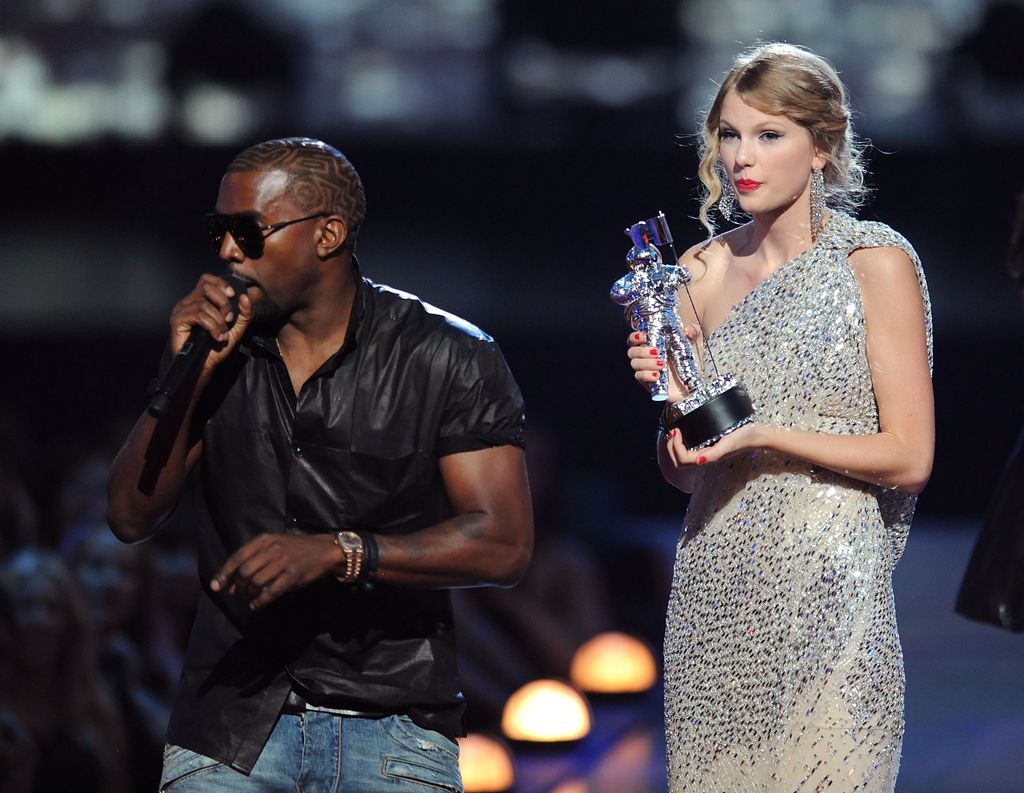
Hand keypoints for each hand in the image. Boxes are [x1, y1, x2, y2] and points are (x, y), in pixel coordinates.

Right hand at [169, 274, 253, 375]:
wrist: (203, 366)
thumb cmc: (217, 347)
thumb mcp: (236, 329)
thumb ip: (245, 314)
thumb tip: (246, 296)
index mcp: (199, 300)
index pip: (206, 279)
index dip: (220, 283)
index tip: (233, 295)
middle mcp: (188, 302)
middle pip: (206, 288)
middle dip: (223, 303)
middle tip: (229, 320)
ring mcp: (181, 310)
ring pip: (203, 304)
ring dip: (218, 320)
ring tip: (223, 334)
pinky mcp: (177, 320)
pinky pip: (197, 315)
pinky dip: (212, 326)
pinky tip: (217, 337)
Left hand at [210, 533, 340, 610]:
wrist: (324, 550)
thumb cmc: (296, 549)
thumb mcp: (274, 545)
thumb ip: (254, 560)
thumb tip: (231, 585)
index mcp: (265, 540)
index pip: (238, 557)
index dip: (224, 573)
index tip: (215, 587)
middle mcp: (272, 549)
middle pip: (245, 572)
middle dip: (238, 587)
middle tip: (238, 595)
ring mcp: (283, 561)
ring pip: (256, 582)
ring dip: (249, 595)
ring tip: (249, 600)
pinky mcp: (293, 575)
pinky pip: (271, 591)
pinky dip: (260, 602)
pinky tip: (256, 606)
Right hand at [626, 330, 698, 400]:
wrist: (695, 385)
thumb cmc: (692, 363)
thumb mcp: (696, 344)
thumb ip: (694, 332)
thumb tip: (687, 329)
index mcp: (654, 345)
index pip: (635, 339)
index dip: (634, 337)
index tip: (643, 336)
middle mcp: (647, 357)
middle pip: (632, 351)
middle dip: (641, 350)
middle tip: (657, 351)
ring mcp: (647, 370)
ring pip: (634, 363)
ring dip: (646, 362)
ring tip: (662, 364)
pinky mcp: (648, 382)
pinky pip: (639, 377)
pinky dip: (646, 375)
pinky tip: (657, 375)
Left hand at [663, 421, 762, 467]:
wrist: (757, 435)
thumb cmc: (744, 438)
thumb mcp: (728, 443)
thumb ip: (713, 454)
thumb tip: (698, 461)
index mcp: (707, 459)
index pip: (682, 459)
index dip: (674, 446)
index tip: (677, 430)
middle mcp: (705, 458)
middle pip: (679, 462)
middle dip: (671, 448)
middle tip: (673, 431)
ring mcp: (707, 454)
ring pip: (683, 458)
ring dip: (674, 446)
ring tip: (676, 432)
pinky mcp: (710, 448)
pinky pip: (690, 451)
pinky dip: (682, 443)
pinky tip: (684, 433)